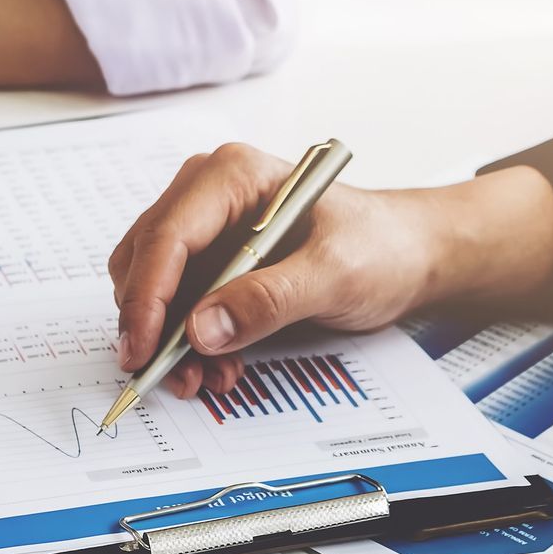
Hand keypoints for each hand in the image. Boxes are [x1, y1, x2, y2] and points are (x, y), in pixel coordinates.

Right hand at [107, 144, 552, 397]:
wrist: (409, 255)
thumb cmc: (381, 247)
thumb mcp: (334, 275)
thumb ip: (268, 300)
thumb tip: (200, 329)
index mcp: (232, 176)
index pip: (168, 236)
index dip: (147, 298)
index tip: (143, 350)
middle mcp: (208, 194)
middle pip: (147, 261)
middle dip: (154, 325)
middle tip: (173, 375)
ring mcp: (207, 226)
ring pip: (155, 286)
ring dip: (169, 339)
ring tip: (204, 377)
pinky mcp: (213, 259)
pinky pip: (178, 303)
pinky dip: (189, 340)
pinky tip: (219, 365)